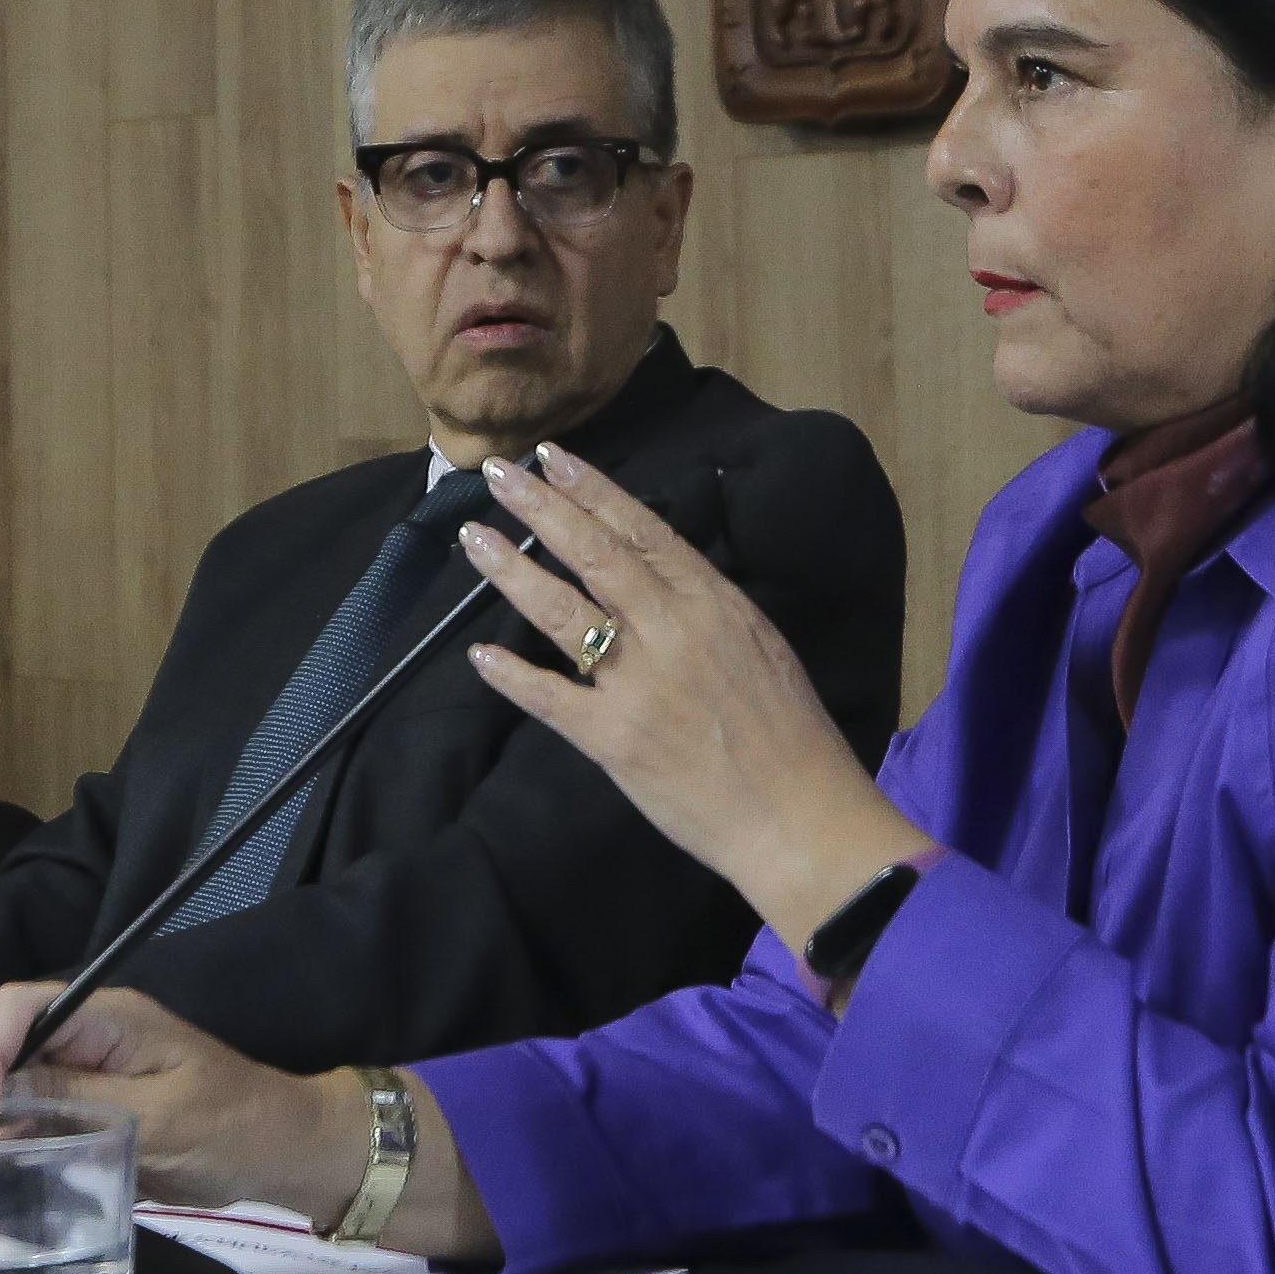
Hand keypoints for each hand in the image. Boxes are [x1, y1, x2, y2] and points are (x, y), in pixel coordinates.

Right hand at [0, 982, 365, 1221]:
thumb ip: (79, 1100)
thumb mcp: (159, 1116)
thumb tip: (2, 1097)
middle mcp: (89, 1035)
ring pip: (7, 1077)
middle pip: (3, 1043)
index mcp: (109, 1018)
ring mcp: (86, 1069)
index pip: (24, 1008)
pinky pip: (28, 1107)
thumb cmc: (235, 1125)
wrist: (281, 1149)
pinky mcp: (86, 1103)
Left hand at [460, 444, 931, 949]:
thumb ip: (705, 605)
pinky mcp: (615, 739)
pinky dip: (512, 675)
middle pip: (593, 553)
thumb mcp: (759, 643)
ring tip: (473, 538)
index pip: (641, 530)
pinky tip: (479, 655)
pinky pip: (550, 697)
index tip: (552, 457)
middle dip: (539, 507)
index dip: (591, 489)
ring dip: (512, 571)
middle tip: (495, 474)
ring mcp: (639, 684)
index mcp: (713, 603)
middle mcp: (672, 630)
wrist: (800, 816)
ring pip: (562, 611)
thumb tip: (657, 573)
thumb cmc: (791, 735)